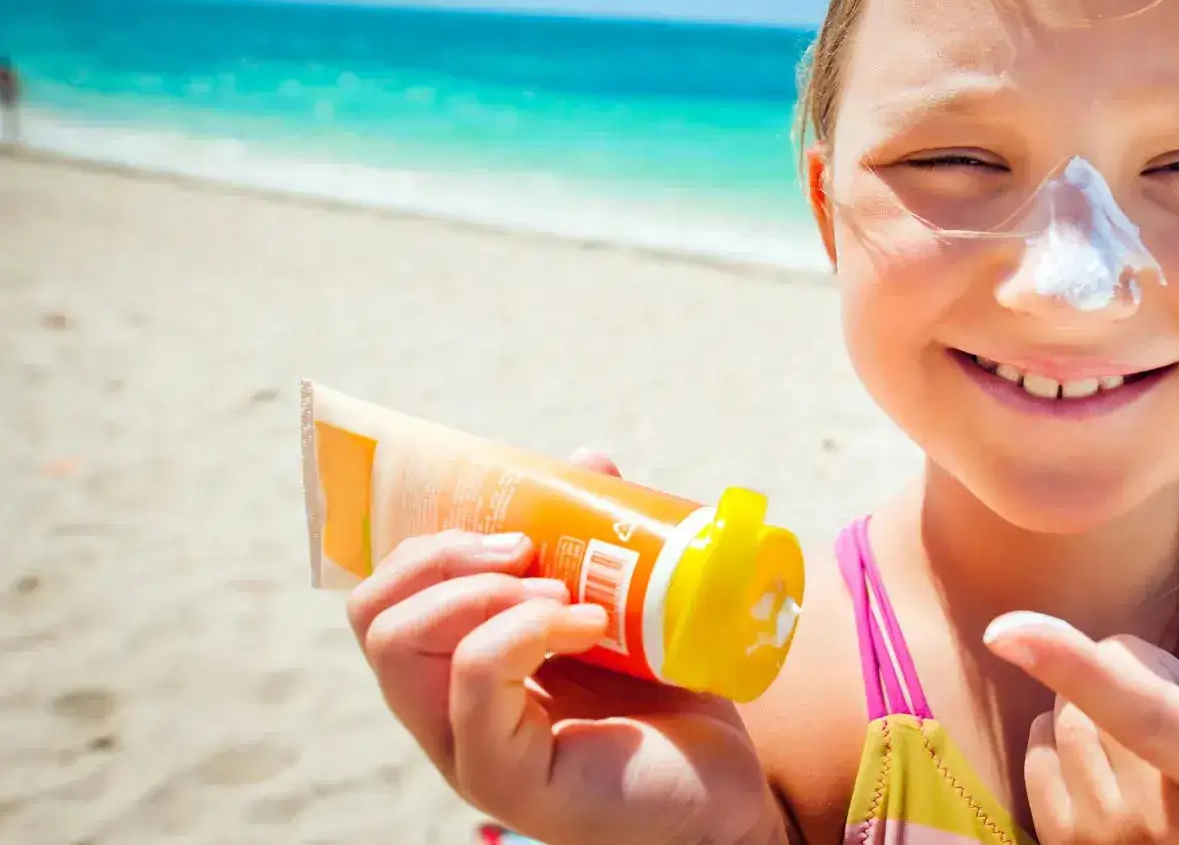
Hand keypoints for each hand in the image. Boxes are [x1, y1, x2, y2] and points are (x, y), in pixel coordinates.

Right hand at [347, 449, 787, 844]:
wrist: (729, 792)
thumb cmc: (669, 704)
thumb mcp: (626, 606)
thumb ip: (598, 539)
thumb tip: (586, 463)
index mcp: (460, 669)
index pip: (385, 598)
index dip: (424, 542)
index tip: (506, 523)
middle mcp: (448, 715)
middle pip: (373, 616)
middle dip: (441, 557)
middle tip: (523, 552)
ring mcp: (469, 752)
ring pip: (397, 648)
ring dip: (477, 592)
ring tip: (558, 592)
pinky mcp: (508, 782)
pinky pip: (476, 682)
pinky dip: (526, 630)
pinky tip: (588, 625)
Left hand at [984, 587, 1178, 843]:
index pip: (1147, 714)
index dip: (1076, 665)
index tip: (1005, 628)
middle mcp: (1160, 824)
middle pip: (1108, 679)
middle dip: (1147, 678)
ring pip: (1064, 713)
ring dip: (1104, 713)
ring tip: (1162, 760)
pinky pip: (1037, 748)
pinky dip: (1067, 745)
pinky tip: (1120, 778)